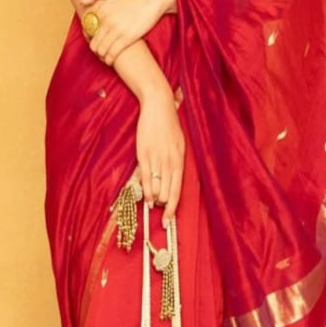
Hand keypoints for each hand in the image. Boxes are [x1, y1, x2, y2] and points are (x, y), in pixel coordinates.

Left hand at [80, 0, 173, 66]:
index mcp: (101, 10)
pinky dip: (109, 59)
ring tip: (105, 58)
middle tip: (100, 51)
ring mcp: (116, 30)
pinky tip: (110, 61)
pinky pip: (113, 53)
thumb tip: (82, 3)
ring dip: (101, 56)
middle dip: (94, 49)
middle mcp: (106, 21)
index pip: (86, 27)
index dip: (88, 36)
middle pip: (92, 41)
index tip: (93, 39)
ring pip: (100, 49)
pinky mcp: (128, 38)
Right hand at [134, 90, 185, 223]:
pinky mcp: (143, 153)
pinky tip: (146, 198)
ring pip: (157, 186)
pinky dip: (146, 189)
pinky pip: (145, 176)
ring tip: (154, 206)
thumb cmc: (170, 126)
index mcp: (181, 159)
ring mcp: (156, 157)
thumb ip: (176, 162)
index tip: (170, 219)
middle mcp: (170, 160)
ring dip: (155, 198)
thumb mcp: (179, 144)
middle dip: (166, 206)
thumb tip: (172, 180)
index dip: (174, 206)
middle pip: (169, 191)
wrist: (158, 106)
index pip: (179, 188)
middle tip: (163, 219)